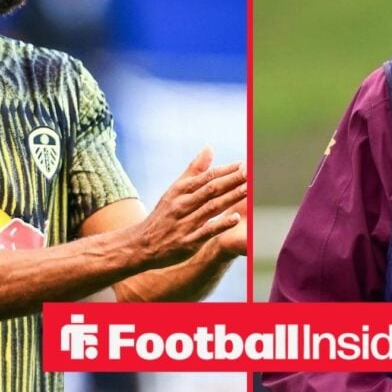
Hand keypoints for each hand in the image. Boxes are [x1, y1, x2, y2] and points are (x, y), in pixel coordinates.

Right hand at [136, 146, 246, 268]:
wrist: (140, 244)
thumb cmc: (163, 215)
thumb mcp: (175, 190)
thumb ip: (194, 170)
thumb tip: (210, 147)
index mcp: (180, 190)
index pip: (208, 176)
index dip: (227, 170)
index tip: (246, 164)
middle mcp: (182, 204)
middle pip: (211, 189)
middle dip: (232, 180)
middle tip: (251, 172)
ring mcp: (184, 223)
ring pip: (211, 207)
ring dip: (230, 197)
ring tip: (249, 189)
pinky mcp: (187, 242)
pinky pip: (206, 231)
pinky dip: (220, 224)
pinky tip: (235, 218)